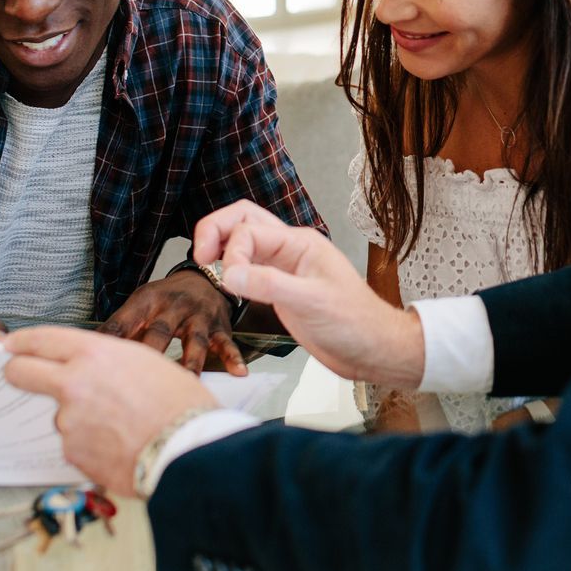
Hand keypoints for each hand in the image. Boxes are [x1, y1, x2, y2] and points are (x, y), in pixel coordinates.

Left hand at [4, 326, 216, 491]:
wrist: (188, 449)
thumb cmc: (179, 403)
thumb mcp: (145, 362)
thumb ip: (105, 361)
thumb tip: (86, 368)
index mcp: (93, 354)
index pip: (40, 340)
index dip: (20, 342)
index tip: (10, 346)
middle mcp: (73, 384)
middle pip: (20, 373)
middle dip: (16, 373)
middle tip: (24, 378)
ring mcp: (69, 421)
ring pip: (57, 414)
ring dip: (76, 419)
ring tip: (116, 426)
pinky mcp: (72, 453)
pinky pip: (74, 444)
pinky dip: (90, 445)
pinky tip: (118, 445)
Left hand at [103, 271, 245, 374]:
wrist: (203, 279)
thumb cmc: (165, 300)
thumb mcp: (139, 305)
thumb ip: (118, 329)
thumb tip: (84, 357)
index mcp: (147, 302)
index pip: (124, 323)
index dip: (110, 342)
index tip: (96, 364)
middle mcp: (174, 307)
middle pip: (160, 333)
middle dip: (151, 355)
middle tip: (139, 382)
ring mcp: (198, 317)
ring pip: (194, 342)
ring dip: (191, 363)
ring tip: (186, 382)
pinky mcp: (219, 327)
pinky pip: (226, 344)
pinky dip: (232, 358)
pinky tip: (237, 373)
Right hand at [192, 201, 423, 387]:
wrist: (371, 349)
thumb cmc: (355, 323)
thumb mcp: (310, 302)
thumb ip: (269, 285)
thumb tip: (229, 273)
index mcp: (300, 243)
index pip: (250, 230)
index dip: (232, 251)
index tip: (228, 280)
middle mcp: (290, 250)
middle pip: (244, 221)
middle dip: (216, 230)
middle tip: (199, 256)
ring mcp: (284, 268)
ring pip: (244, 242)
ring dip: (221, 246)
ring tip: (205, 263)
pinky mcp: (280, 289)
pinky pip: (248, 267)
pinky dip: (231, 268)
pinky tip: (224, 282)